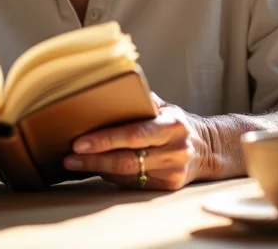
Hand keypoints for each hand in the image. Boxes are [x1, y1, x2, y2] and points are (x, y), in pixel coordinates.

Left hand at [63, 94, 207, 189]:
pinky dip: (113, 176)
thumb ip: (141, 101)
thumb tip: (109, 91)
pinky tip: (99, 169)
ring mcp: (172, 171)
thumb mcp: (165, 106)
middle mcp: (175, 150)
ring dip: (99, 169)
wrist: (207, 148)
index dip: (106, 139)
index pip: (135, 134)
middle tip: (70, 157)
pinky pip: (134, 184)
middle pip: (128, 159)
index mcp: (172, 124)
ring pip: (128, 175)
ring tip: (76, 163)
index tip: (81, 142)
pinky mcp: (167, 187)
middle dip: (95, 159)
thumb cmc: (176, 122)